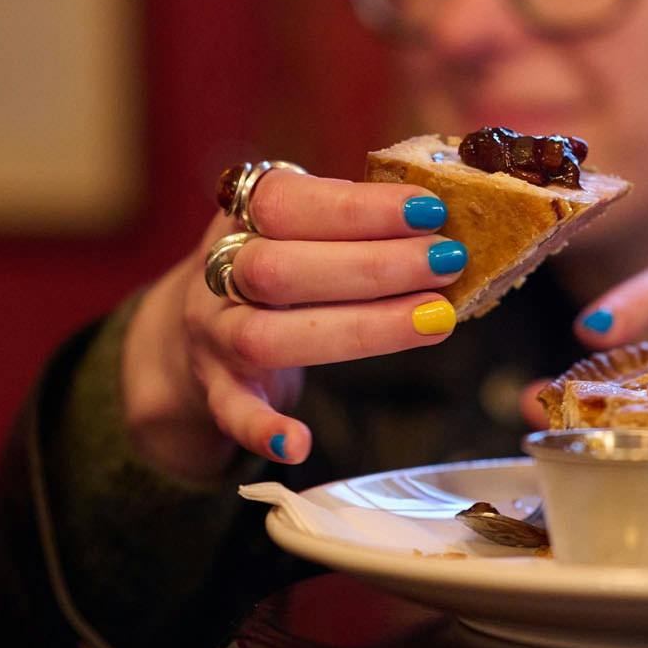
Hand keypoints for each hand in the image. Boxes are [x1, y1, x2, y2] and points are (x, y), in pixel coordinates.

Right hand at [122, 164, 465, 479]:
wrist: (199, 324)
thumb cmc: (281, 260)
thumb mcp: (302, 223)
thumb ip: (354, 217)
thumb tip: (441, 217)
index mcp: (242, 216)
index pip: (288, 202)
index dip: (358, 206)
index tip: (429, 209)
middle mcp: (220, 273)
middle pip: (279, 270)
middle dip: (372, 266)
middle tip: (448, 261)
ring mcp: (215, 334)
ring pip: (266, 339)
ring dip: (359, 330)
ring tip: (437, 320)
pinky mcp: (217, 390)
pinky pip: (232, 412)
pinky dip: (261, 430)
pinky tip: (299, 445)